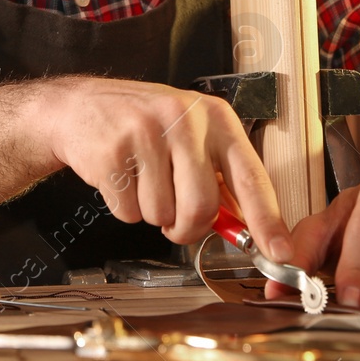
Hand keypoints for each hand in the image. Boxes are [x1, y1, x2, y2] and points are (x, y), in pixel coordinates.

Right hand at [35, 76, 292, 259]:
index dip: (267, 221)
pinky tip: (120, 177)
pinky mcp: (113, 152)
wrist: (79, 107)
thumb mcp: (190, 136)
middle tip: (174, 220)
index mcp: (214, 117)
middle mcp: (184, 119)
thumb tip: (247, 229)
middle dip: (186, 227)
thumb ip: (219, 177)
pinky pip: (129, 213)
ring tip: (141, 181)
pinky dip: (125, 209)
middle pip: (202, 206)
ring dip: (151, 214)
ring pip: (162, 215)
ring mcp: (146, 133)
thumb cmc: (142, 126)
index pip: (251, 176)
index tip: (281, 253)